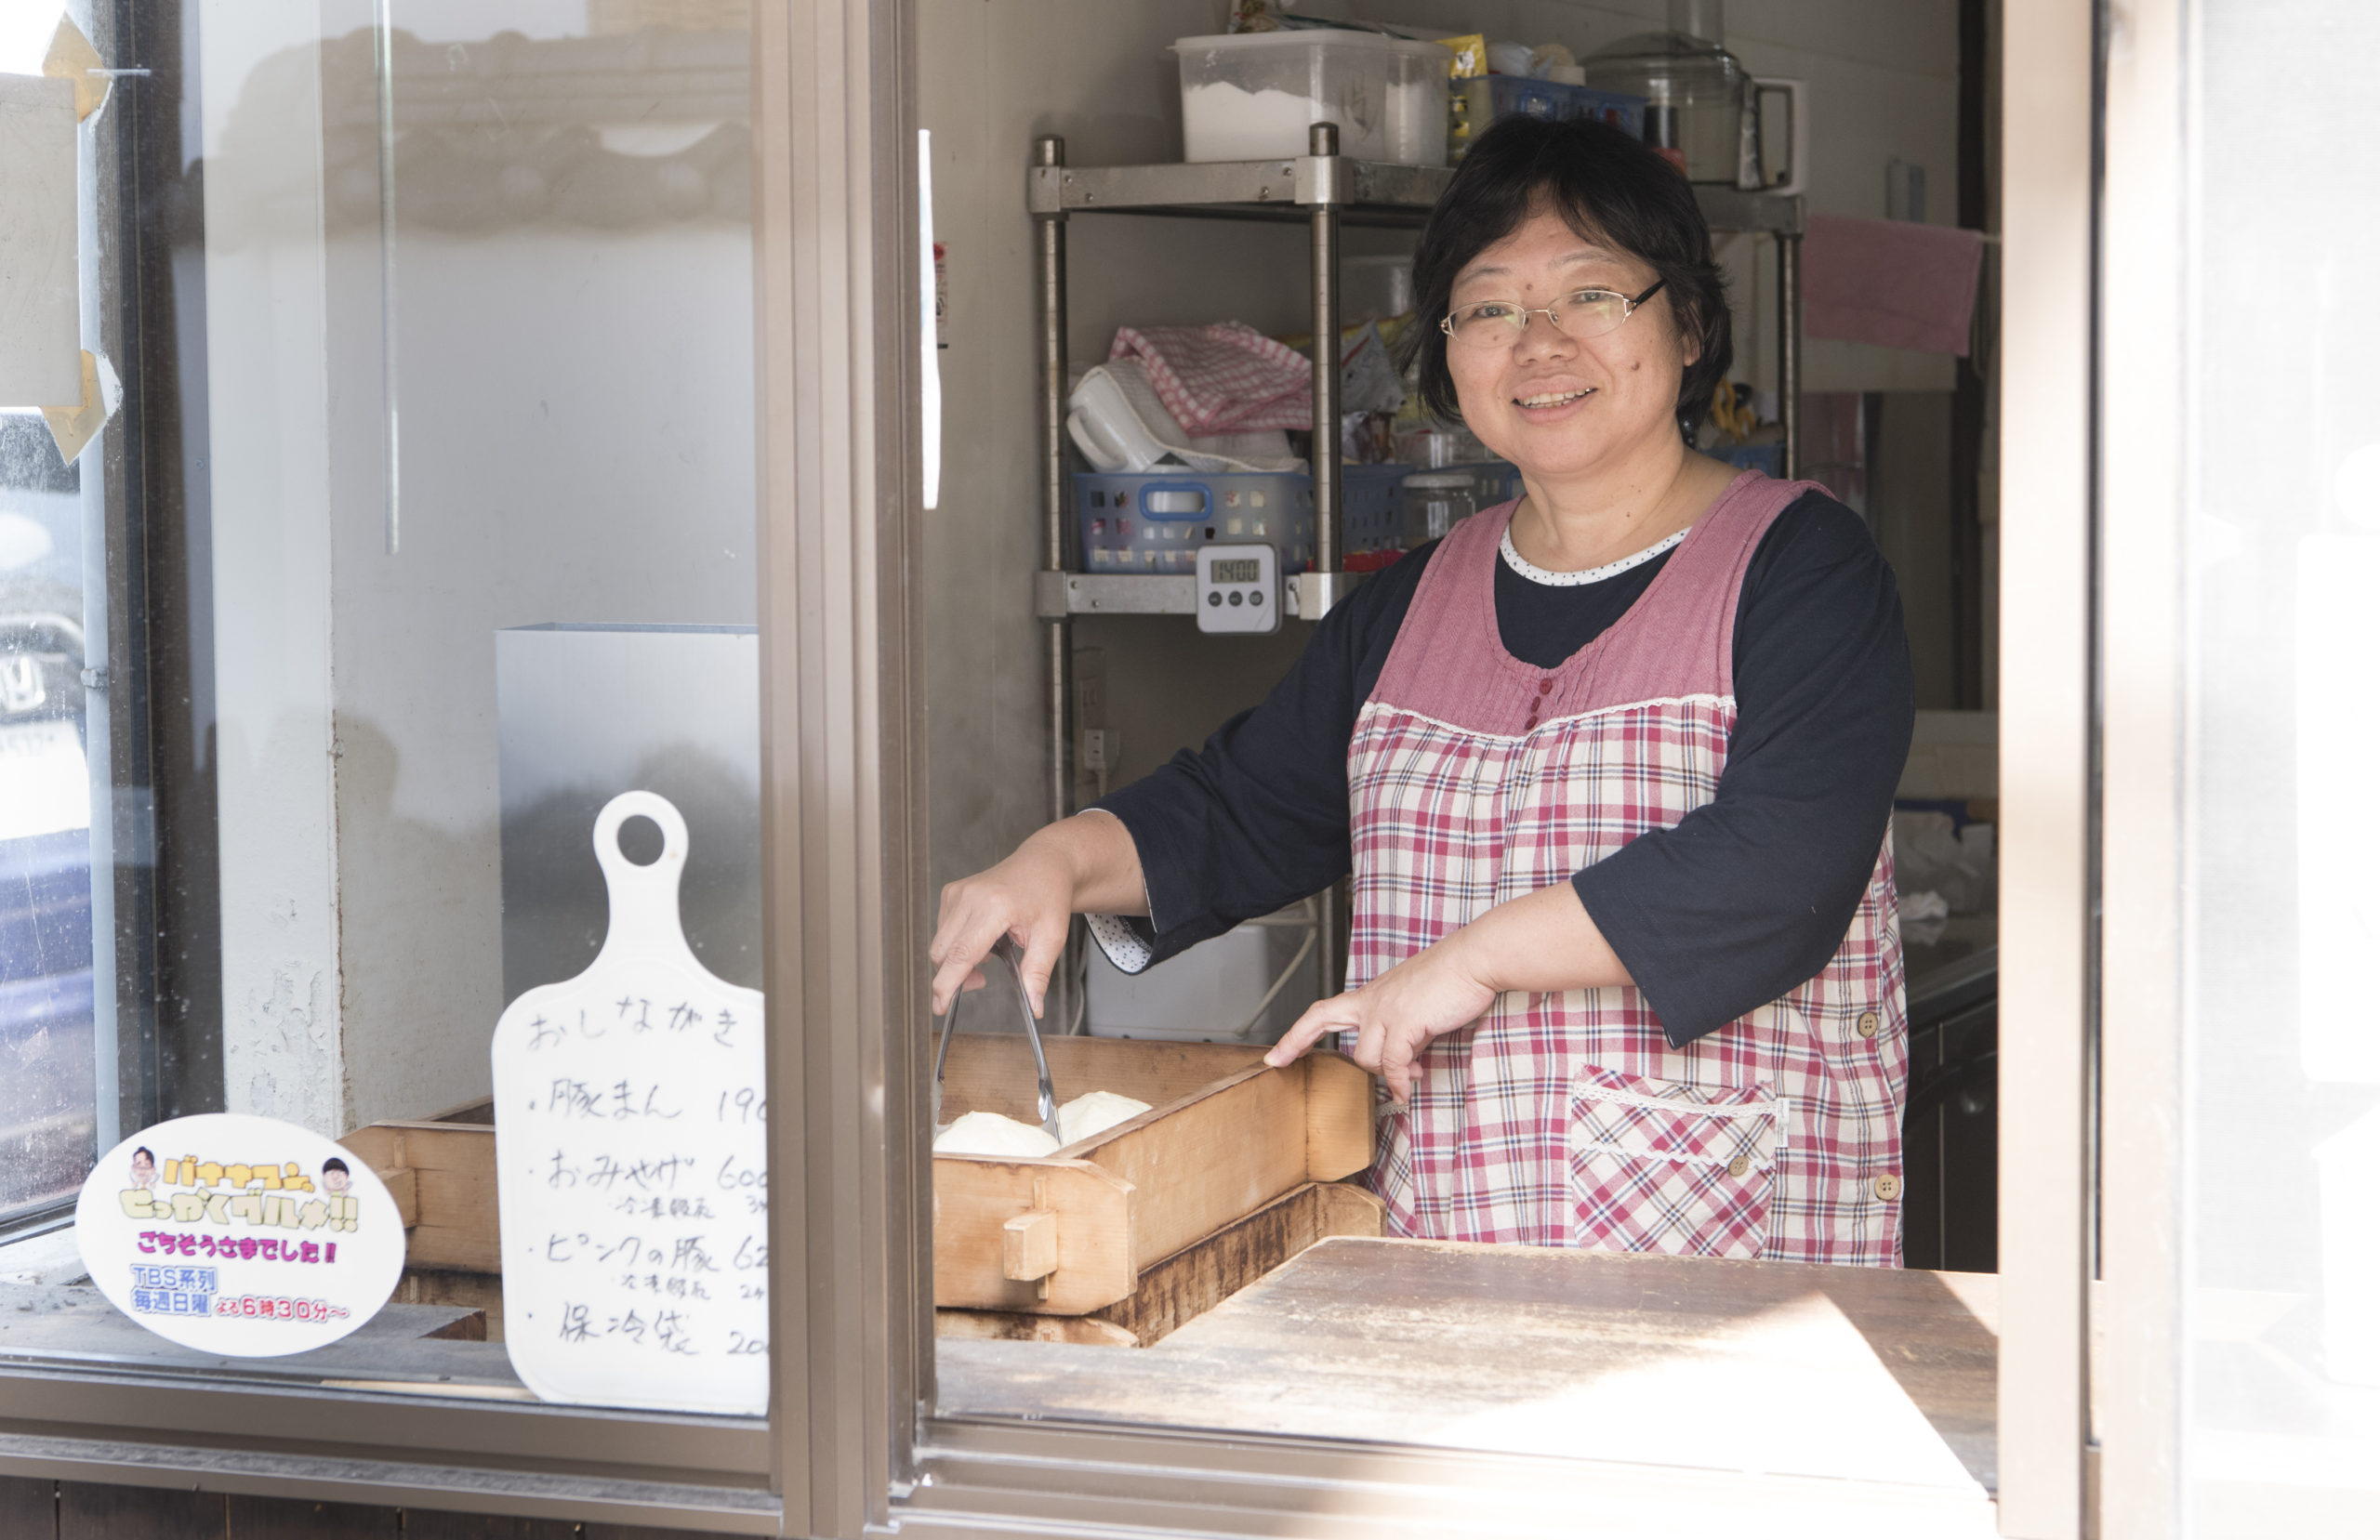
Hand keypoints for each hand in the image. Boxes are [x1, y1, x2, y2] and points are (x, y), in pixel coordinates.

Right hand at [927, 811, 1146, 1018]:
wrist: (1044, 865)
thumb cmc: (1048, 897)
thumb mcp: (1052, 938)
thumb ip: (1038, 974)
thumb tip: (1034, 1008)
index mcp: (994, 907)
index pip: (961, 953)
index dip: (948, 983)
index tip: (941, 1006)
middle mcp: (969, 897)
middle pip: (943, 953)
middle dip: (955, 977)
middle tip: (982, 981)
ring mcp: (956, 892)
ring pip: (940, 944)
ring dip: (956, 961)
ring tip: (989, 955)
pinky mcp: (950, 892)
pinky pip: (942, 930)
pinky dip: (956, 943)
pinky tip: (981, 938)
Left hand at [1264, 936, 1496, 1104]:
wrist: (1475, 960)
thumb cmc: (1452, 980)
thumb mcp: (1417, 1008)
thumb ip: (1402, 1035)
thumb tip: (1403, 1065)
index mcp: (1372, 995)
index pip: (1324, 1010)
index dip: (1299, 1031)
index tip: (1279, 1051)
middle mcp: (1372, 1000)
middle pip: (1320, 1018)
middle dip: (1294, 1041)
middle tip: (1276, 1063)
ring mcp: (1385, 1010)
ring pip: (1365, 1057)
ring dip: (1386, 1073)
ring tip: (1411, 1075)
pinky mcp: (1404, 1022)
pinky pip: (1392, 1064)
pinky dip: (1400, 1082)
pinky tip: (1408, 1089)